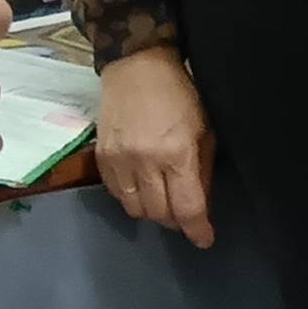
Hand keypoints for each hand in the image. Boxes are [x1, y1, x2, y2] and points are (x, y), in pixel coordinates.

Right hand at [98, 48, 216, 245]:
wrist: (137, 68)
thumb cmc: (181, 96)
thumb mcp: (205, 131)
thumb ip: (203, 170)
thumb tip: (201, 205)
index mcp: (177, 154)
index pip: (186, 207)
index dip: (197, 229)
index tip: (204, 240)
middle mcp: (145, 162)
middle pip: (158, 213)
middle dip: (175, 221)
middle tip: (184, 215)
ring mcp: (119, 160)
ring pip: (134, 209)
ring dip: (152, 212)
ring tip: (163, 201)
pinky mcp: (101, 157)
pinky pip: (115, 193)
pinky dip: (131, 198)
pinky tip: (142, 188)